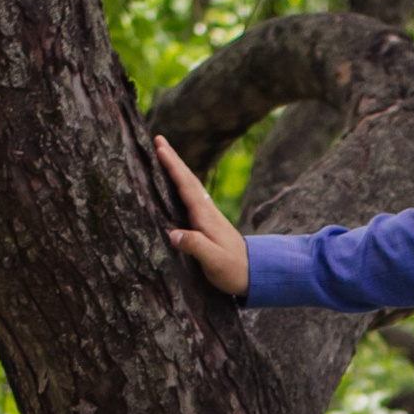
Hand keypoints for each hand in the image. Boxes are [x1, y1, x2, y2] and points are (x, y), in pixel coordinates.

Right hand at [155, 134, 248, 296]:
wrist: (255, 274)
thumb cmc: (233, 270)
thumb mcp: (214, 261)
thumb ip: (195, 246)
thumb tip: (172, 233)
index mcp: (205, 217)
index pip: (186, 186)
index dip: (173, 167)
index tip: (160, 148)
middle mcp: (207, 211)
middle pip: (188, 179)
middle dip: (173, 159)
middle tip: (158, 139)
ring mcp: (209, 215)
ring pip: (190, 185)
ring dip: (177, 168)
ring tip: (164, 154)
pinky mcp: (209, 222)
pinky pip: (191, 196)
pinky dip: (182, 183)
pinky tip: (177, 183)